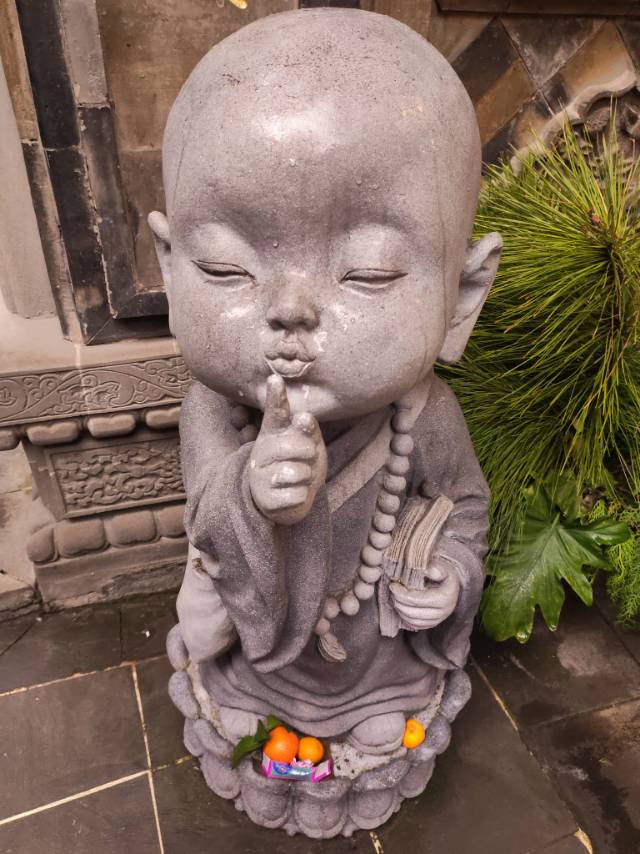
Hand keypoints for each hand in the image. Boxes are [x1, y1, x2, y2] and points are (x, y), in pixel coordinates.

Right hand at [249, 375, 326, 524]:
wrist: (292, 498)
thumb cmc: (302, 462)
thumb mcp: (310, 443)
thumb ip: (308, 428)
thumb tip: (304, 417)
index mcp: (273, 432)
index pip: (275, 412)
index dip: (276, 396)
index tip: (275, 379)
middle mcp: (261, 450)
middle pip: (296, 447)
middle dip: (309, 455)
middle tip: (306, 459)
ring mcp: (259, 475)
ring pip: (298, 472)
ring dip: (307, 478)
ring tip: (299, 478)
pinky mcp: (265, 499)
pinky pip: (297, 494)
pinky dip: (302, 496)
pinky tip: (293, 493)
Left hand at [390, 558, 459, 630]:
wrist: (453, 587)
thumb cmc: (445, 576)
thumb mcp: (443, 568)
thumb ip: (435, 567)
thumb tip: (427, 570)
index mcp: (444, 598)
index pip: (416, 600)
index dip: (401, 594)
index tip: (393, 585)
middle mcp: (442, 613)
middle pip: (412, 612)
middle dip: (398, 601)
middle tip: (392, 591)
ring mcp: (437, 621)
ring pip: (412, 621)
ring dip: (400, 610)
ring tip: (395, 597)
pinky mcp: (432, 624)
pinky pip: (415, 625)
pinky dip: (405, 617)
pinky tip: (401, 606)